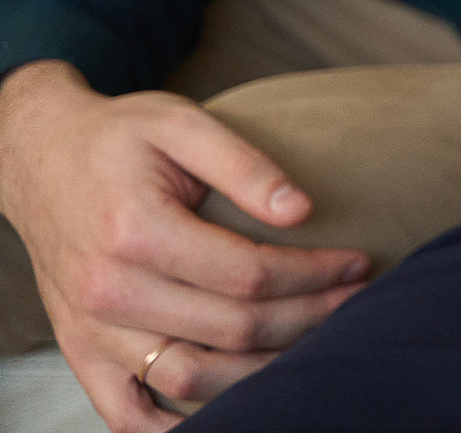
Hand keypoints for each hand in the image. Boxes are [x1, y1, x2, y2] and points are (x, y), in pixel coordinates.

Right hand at [0, 60, 368, 431]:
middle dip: (307, 319)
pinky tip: (227, 411)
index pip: (248, 274)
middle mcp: (110, 290)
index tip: (356, 263)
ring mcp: (91, 329)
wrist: (39, 157)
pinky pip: (124, 411)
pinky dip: (172, 426)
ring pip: (190, 378)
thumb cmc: (118, 138)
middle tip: (352, 300)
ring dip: (261, 372)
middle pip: (231, 328)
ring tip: (311, 345)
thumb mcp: (182, 123)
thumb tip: (302, 210)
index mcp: (136, 231)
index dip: (313, 274)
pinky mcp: (80, 349)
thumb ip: (245, 164)